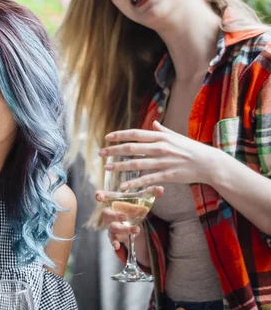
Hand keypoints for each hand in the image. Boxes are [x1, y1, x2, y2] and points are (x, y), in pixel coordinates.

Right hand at [95, 187, 163, 249]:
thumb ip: (150, 195)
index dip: (100, 195)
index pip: (103, 196)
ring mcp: (110, 225)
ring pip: (112, 227)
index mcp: (114, 201)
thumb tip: (161, 188)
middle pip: (105, 213)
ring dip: (124, 229)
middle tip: (125, 216)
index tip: (100, 197)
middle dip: (115, 215)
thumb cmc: (133, 209)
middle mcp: (109, 213)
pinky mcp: (114, 235)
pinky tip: (117, 246)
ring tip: (137, 229)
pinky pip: (111, 239)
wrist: (133, 224)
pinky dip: (114, 243)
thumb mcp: (141, 201)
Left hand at [100, 121, 219, 189]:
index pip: (136, 134)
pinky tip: (123, 186)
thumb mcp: (177, 136)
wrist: (209, 163)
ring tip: (107, 168)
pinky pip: (148, 179)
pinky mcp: (168, 175)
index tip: (107, 137)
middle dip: (114, 150)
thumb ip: (163, 130)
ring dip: (120, 166)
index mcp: (161, 137)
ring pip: (137, 164)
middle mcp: (161, 147)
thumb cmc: (192, 149)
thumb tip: (153, 122)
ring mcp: (164, 161)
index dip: (120, 135)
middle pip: (132, 148)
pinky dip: (135, 183)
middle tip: (101, 153)